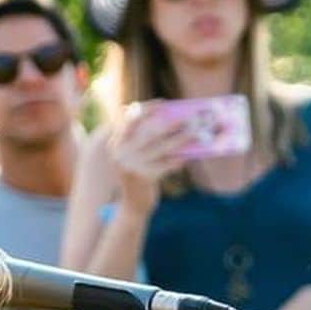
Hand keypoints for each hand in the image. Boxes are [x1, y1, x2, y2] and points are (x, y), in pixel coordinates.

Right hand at [108, 103, 191, 218]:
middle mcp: (120, 153)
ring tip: (195, 134)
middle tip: (190, 118)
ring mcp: (131, 166)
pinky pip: (166, 164)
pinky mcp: (143, 178)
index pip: (130, 120)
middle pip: (150, 132)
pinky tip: (187, 157)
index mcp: (115, 144)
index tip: (163, 104)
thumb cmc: (138, 175)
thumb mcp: (133, 156)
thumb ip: (141, 138)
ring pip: (162, 147)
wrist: (132, 206)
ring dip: (182, 139)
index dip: (147, 109)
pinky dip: (178, 159)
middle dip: (172, 123)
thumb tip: (169, 119)